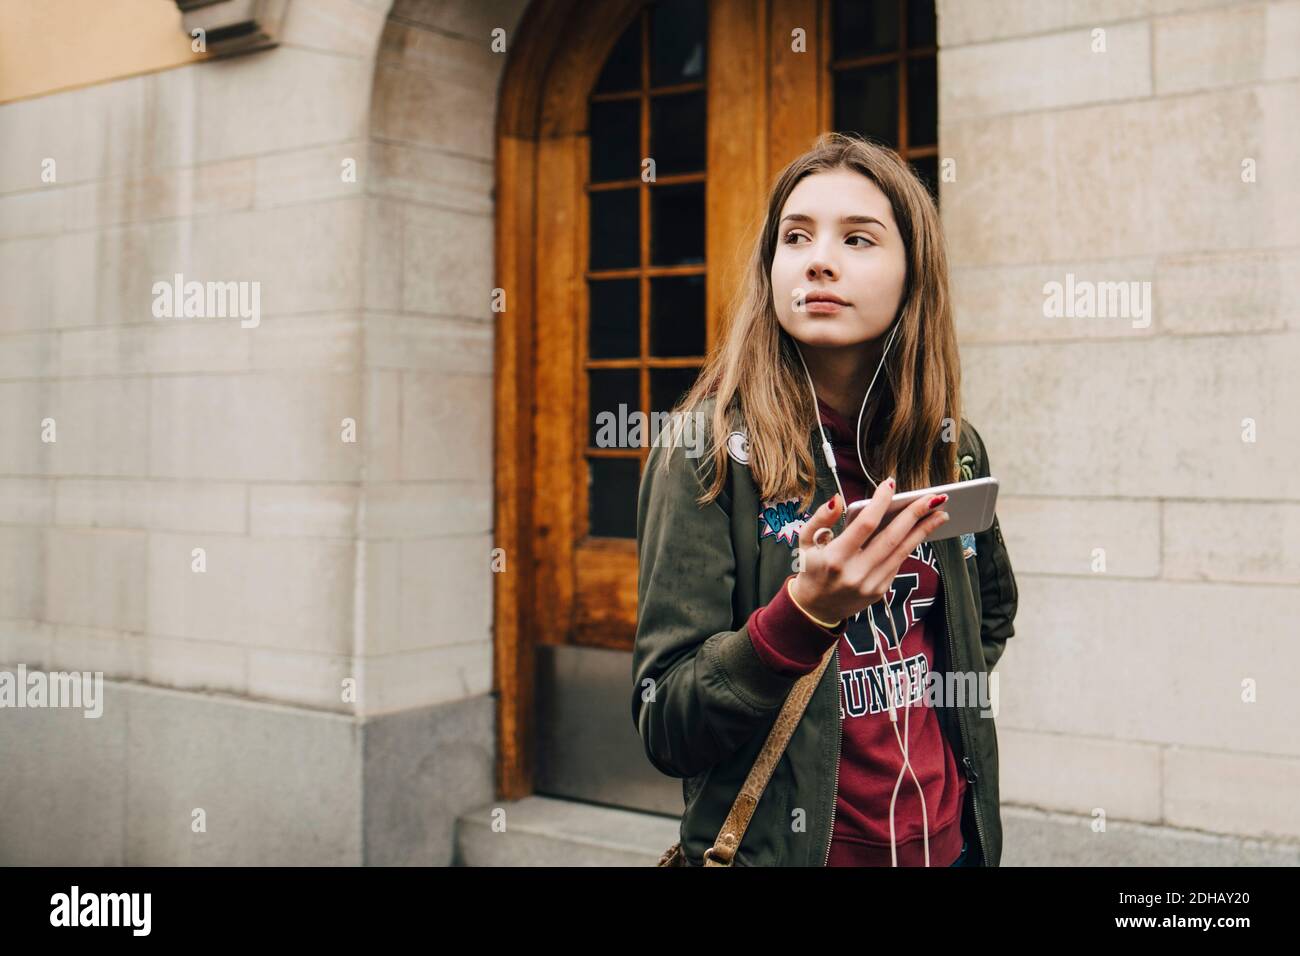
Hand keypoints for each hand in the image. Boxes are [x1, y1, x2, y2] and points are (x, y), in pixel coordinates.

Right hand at [790, 479, 950, 623]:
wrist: (815, 610)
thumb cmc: (811, 570)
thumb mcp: (805, 542)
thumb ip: (820, 519)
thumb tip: (838, 500)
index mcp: (835, 558)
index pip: (865, 525)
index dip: (880, 502)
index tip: (891, 484)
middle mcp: (856, 573)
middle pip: (892, 538)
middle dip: (915, 514)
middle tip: (933, 497)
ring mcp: (871, 584)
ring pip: (902, 551)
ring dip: (923, 530)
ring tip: (940, 513)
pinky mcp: (880, 591)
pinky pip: (898, 562)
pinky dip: (910, 544)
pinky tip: (921, 530)